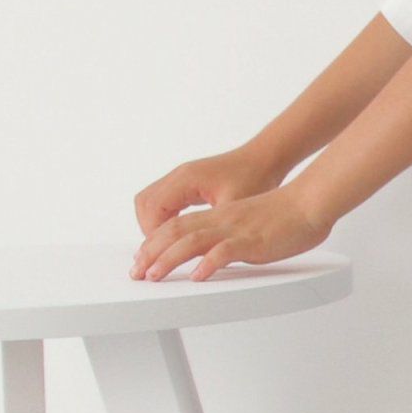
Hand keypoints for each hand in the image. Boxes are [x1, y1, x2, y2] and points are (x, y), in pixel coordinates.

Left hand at [129, 185, 330, 281]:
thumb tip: (218, 252)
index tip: (142, 259)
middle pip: (176, 232)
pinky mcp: (253, 241)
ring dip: (169, 259)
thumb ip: (231, 235)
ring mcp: (236, 230)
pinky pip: (225, 252)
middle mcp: (222, 220)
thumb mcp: (250, 223)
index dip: (155, 242)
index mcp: (220, 216)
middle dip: (151, 253)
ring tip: (154, 276)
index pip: (177, 225)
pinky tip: (198, 276)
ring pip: (192, 241)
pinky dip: (208, 264)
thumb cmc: (287, 214)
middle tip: (136, 272)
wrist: (310, 201)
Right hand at [133, 147, 284, 244]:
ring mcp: (182, 178)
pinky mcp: (188, 183)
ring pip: (151, 202)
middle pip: (145, 205)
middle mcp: (179, 176)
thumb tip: (192, 250)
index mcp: (186, 179)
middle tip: (158, 254)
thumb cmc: (255, 177)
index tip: (162, 254)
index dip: (154, 234)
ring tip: (165, 248)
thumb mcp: (233, 208)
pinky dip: (164, 218)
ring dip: (154, 225)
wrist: (266, 158)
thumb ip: (211, 227)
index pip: (152, 209)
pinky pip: (164, 201)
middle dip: (149, 231)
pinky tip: (177, 235)